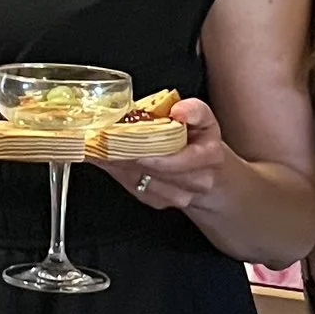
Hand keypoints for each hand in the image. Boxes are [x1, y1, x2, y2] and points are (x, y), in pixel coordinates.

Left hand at [111, 98, 228, 216]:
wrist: (207, 173)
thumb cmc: (200, 141)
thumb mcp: (203, 119)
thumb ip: (193, 110)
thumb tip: (178, 111)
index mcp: (210, 156)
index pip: (185, 159)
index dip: (159, 156)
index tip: (136, 146)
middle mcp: (198, 180)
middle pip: (159, 171)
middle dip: (131, 155)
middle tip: (108, 142)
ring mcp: (180, 196)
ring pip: (144, 181)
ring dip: (121, 165)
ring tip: (104, 149)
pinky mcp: (161, 202)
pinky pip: (136, 189)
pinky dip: (119, 173)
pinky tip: (108, 160)